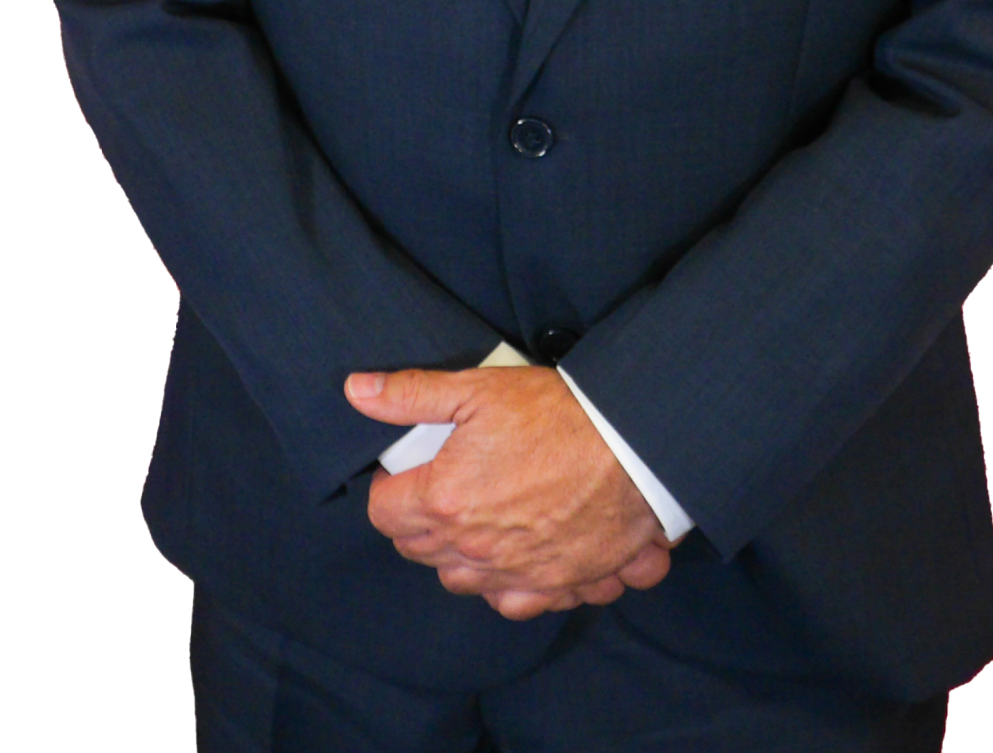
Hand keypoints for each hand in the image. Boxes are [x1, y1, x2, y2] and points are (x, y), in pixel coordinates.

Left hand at [345, 364, 682, 618]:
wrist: (635, 446)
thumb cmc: (558, 414)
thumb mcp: (478, 389)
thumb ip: (412, 393)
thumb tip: (358, 391)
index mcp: (445, 502)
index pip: (384, 513)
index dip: (390, 487)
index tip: (407, 470)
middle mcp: (475, 549)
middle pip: (419, 551)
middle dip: (420, 521)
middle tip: (444, 484)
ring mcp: (516, 574)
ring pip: (461, 583)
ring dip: (459, 556)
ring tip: (478, 517)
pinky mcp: (557, 585)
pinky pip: (515, 604)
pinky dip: (510, 585)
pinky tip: (519, 553)